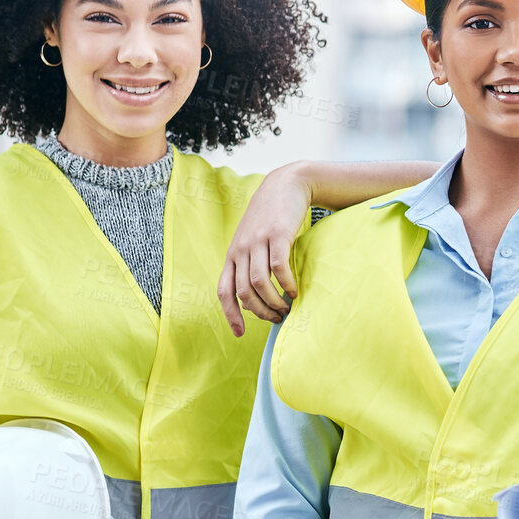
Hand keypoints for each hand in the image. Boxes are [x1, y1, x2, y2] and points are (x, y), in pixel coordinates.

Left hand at [219, 163, 310, 332]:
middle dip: (260, 312)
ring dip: (273, 302)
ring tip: (287, 308)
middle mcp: (241, 249)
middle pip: (243, 292)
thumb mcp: (253, 240)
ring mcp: (258, 241)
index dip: (230, 315)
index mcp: (233, 254)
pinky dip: (286, 284)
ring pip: (259, 283)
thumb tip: (255, 297)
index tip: (241, 333)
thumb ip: (250, 264)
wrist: (286, 185)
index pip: (224, 291)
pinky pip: (278, 268)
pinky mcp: (277, 234)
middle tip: (276, 319)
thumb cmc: (271, 217)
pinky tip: (294, 291)